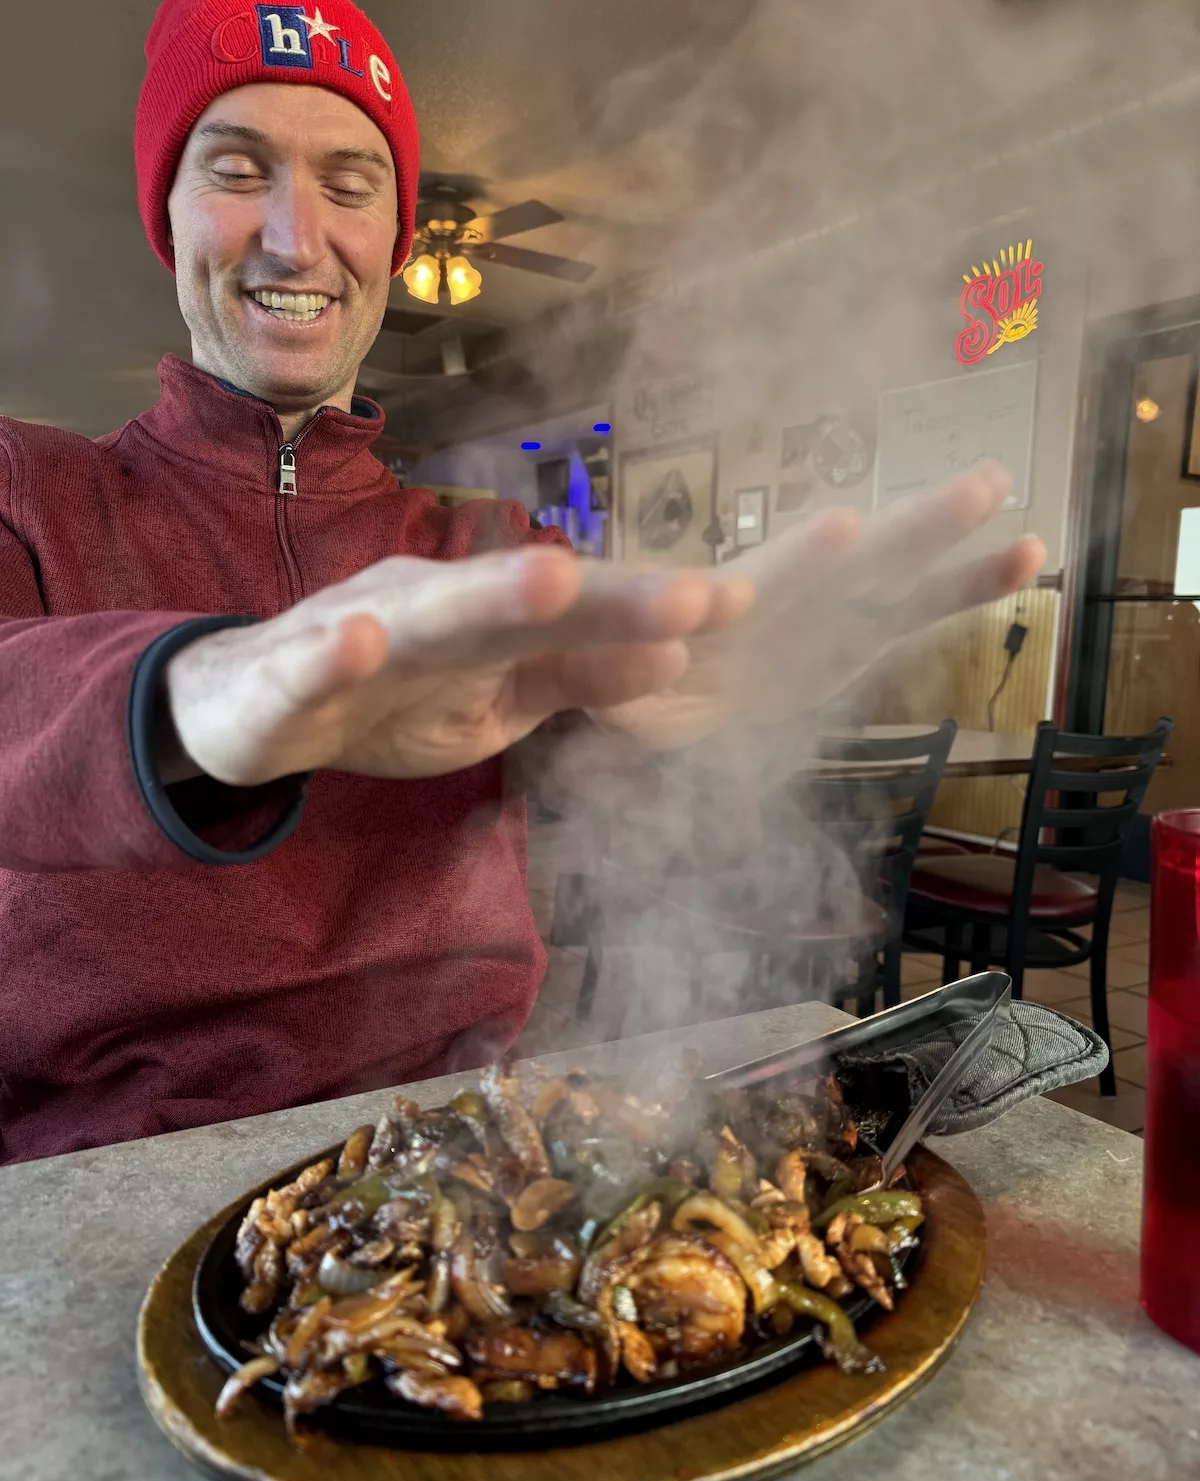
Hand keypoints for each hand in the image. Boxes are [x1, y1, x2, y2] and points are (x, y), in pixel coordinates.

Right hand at [162, 549, 751, 785]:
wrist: (250, 705)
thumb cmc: (393, 693)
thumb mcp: (499, 694)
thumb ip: (576, 672)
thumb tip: (678, 658)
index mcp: (490, 618)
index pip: (584, 609)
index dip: (656, 605)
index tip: (744, 605)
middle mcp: (435, 605)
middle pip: (525, 599)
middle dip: (607, 596)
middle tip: (691, 596)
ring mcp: (359, 632)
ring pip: (426, 613)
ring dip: (486, 597)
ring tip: (551, 580)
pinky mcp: (288, 675)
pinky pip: (308, 665)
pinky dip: (329, 654)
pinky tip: (355, 642)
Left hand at [592, 464, 1046, 746]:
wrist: (646, 681)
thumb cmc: (621, 663)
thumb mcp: (609, 681)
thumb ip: (621, 675)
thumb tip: (650, 655)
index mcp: (727, 606)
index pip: (766, 584)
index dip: (799, 564)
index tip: (843, 530)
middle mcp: (786, 600)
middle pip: (853, 563)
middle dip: (910, 530)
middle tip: (980, 483)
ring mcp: (825, 616)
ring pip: (897, 575)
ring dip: (950, 544)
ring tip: (1016, 512)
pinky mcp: (852, 641)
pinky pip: (914, 614)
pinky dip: (964, 587)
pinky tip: (1024, 552)